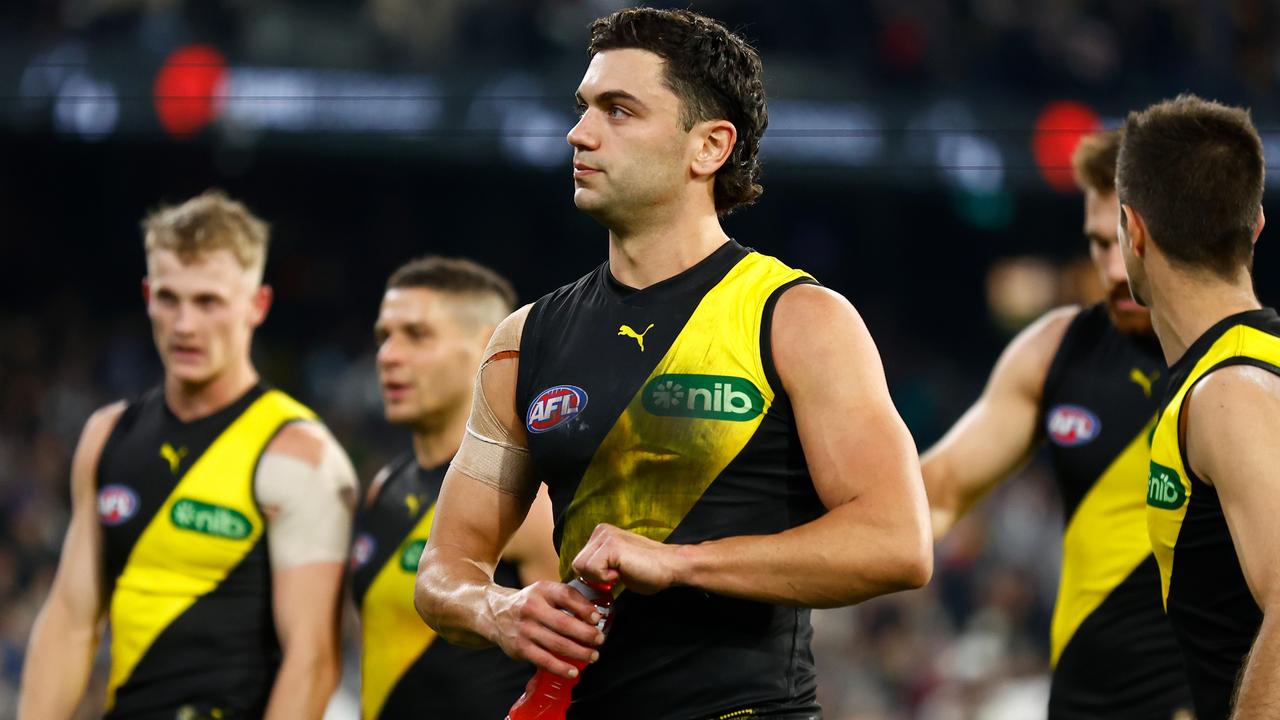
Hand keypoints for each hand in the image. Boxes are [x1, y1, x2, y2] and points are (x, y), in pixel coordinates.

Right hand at [489, 580, 604, 678]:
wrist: (494, 613)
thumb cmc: (528, 603)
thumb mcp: (544, 592)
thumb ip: (567, 599)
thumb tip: (594, 616)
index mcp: (541, 591)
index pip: (566, 595)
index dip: (584, 608)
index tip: (597, 618)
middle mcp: (532, 608)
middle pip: (564, 623)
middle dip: (586, 634)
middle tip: (599, 639)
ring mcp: (525, 629)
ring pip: (557, 644)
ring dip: (579, 652)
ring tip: (593, 655)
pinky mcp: (520, 648)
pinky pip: (544, 660)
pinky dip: (561, 667)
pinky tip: (573, 670)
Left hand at [571, 523, 681, 594]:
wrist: (670, 566)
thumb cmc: (647, 570)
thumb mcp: (614, 565)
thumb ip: (598, 565)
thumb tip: (581, 579)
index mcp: (601, 533)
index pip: (580, 561)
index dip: (593, 576)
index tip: (612, 577)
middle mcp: (601, 530)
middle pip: (577, 564)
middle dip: (594, 577)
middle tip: (617, 576)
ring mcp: (606, 536)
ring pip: (581, 567)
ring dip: (601, 578)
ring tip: (621, 572)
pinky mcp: (612, 546)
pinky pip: (592, 570)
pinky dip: (606, 578)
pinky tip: (623, 572)